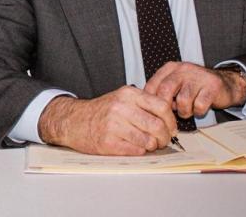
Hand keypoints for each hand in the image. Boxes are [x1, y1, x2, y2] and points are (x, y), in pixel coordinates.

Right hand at [37, 86, 177, 155]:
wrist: (74, 121)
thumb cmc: (101, 112)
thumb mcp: (121, 98)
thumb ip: (143, 104)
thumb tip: (169, 120)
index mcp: (128, 94)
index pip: (161, 107)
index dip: (171, 121)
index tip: (171, 128)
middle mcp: (121, 108)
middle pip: (157, 126)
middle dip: (165, 137)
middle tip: (163, 140)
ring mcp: (114, 125)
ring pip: (148, 141)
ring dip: (152, 146)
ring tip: (148, 144)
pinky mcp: (108, 142)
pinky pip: (136, 150)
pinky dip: (140, 151)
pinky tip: (134, 146)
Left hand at [144, 62, 245, 120]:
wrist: (225, 83)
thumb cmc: (195, 87)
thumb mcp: (176, 83)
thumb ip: (162, 91)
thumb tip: (146, 107)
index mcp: (171, 68)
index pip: (152, 84)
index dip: (151, 102)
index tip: (154, 112)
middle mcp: (183, 69)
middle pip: (165, 91)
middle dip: (166, 108)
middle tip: (169, 117)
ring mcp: (198, 77)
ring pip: (182, 100)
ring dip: (184, 111)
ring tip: (187, 110)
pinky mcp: (212, 86)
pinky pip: (199, 105)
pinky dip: (198, 112)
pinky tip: (199, 108)